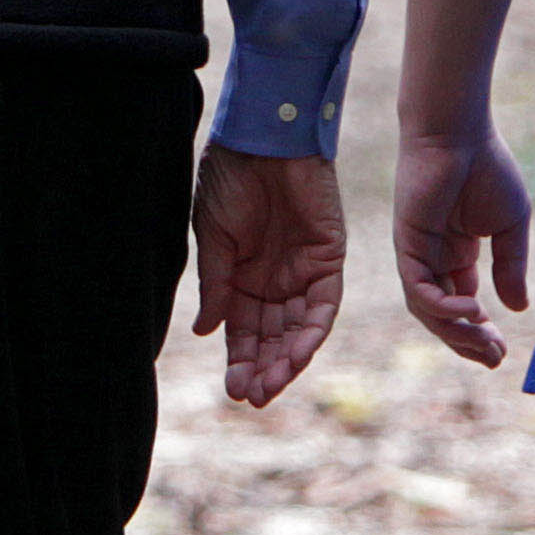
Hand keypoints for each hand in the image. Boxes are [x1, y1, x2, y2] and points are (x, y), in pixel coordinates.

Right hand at [191, 146, 346, 409]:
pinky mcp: (329, 259)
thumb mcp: (214, 236)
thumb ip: (216, 283)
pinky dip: (312, 330)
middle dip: (264, 368)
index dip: (240, 360)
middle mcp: (275, 282)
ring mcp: (303, 272)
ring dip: (288, 359)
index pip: (243, 331)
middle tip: (254, 396)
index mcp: (242, 277)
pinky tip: (297, 354)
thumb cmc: (231, 178)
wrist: (262, 138)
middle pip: (272, 338)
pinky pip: (323, 305)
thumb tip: (206, 331)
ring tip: (273, 385)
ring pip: (299, 329)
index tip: (233, 389)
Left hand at [393, 123, 534, 369]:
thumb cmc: (486, 168)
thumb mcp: (510, 226)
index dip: (480, 331)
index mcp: (455, 253)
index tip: (501, 351)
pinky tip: (471, 310)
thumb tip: (518, 309)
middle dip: (468, 341)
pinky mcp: (406, 243)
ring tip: (486, 342)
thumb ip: (510, 266)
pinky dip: (442, 305)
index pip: (462, 304)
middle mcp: (432, 258)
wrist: (460, 133)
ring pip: (428, 309)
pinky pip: (417, 287)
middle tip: (495, 359)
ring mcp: (416, 253)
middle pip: (443, 315)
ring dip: (456, 331)